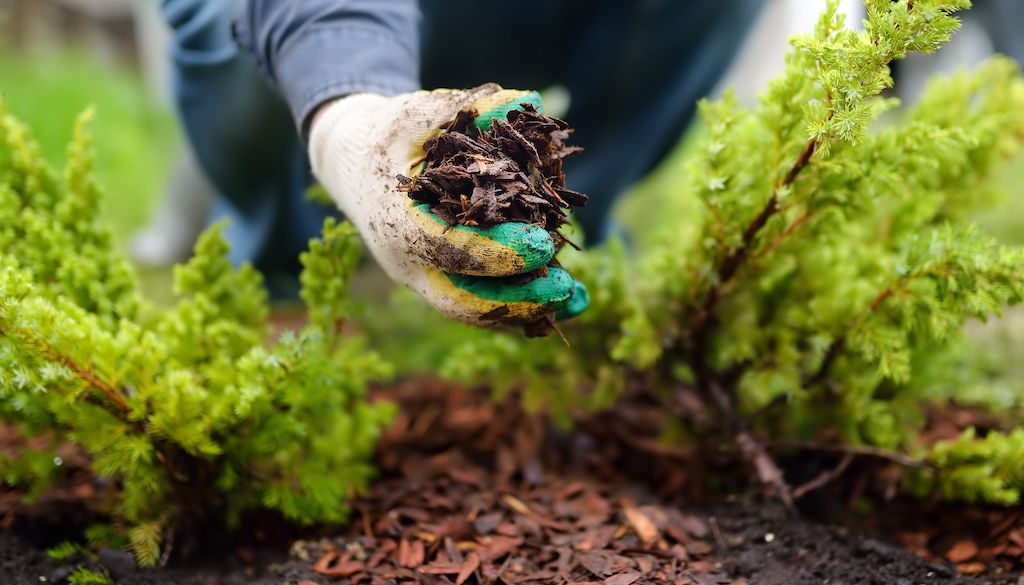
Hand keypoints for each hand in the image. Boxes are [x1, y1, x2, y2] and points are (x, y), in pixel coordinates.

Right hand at [308, 84, 588, 327]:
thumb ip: (470, 107)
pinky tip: (566, 302)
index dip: (497, 252)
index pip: (447, 248)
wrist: (352, 163)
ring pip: (473, 310)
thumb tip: (527, 101)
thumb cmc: (388, 133)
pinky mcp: (440, 281)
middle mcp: (406, 261)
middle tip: (566, 288)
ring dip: (527, 310)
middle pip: (461, 299)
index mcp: (395, 221)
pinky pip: (481, 303)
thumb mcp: (420, 112)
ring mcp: (422, 278)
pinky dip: (522, 305)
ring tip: (578, 301)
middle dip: (516, 300)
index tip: (544, 245)